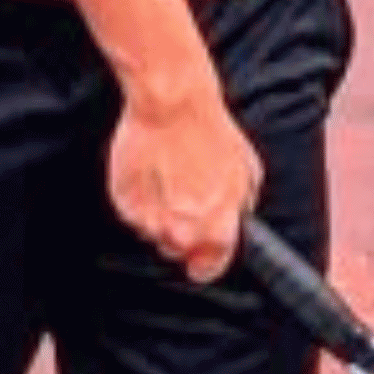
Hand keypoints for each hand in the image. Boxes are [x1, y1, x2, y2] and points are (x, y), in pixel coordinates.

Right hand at [108, 78, 262, 282]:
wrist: (174, 106)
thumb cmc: (211, 133)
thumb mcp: (247, 170)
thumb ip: (241, 205)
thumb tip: (238, 220)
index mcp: (219, 226)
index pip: (210, 268)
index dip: (207, 262)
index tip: (201, 259)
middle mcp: (184, 231)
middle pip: (179, 251)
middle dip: (183, 232)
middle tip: (186, 198)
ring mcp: (151, 220)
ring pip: (155, 233)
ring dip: (161, 215)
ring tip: (169, 178)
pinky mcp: (126, 206)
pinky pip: (134, 216)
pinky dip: (141, 201)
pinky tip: (152, 173)